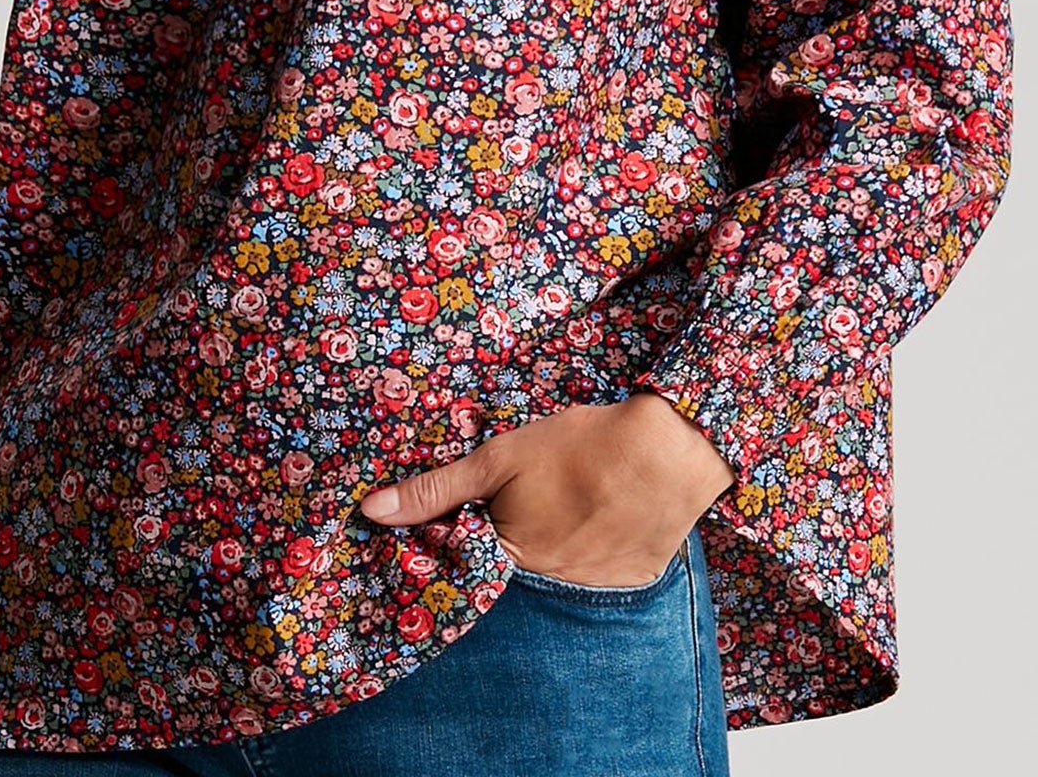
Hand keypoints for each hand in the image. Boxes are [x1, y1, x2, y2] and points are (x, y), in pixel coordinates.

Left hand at [357, 393, 735, 587]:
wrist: (667, 452)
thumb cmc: (578, 449)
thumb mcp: (498, 458)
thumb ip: (436, 490)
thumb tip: (371, 512)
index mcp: (509, 556)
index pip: (466, 563)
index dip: (458, 538)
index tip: (462, 515)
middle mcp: (546, 585)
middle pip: (510, 568)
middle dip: (507, 538)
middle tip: (527, 500)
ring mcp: (591, 589)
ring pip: (553, 570)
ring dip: (552, 543)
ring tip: (566, 502)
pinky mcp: (628, 582)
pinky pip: (596, 574)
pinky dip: (591, 548)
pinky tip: (599, 514)